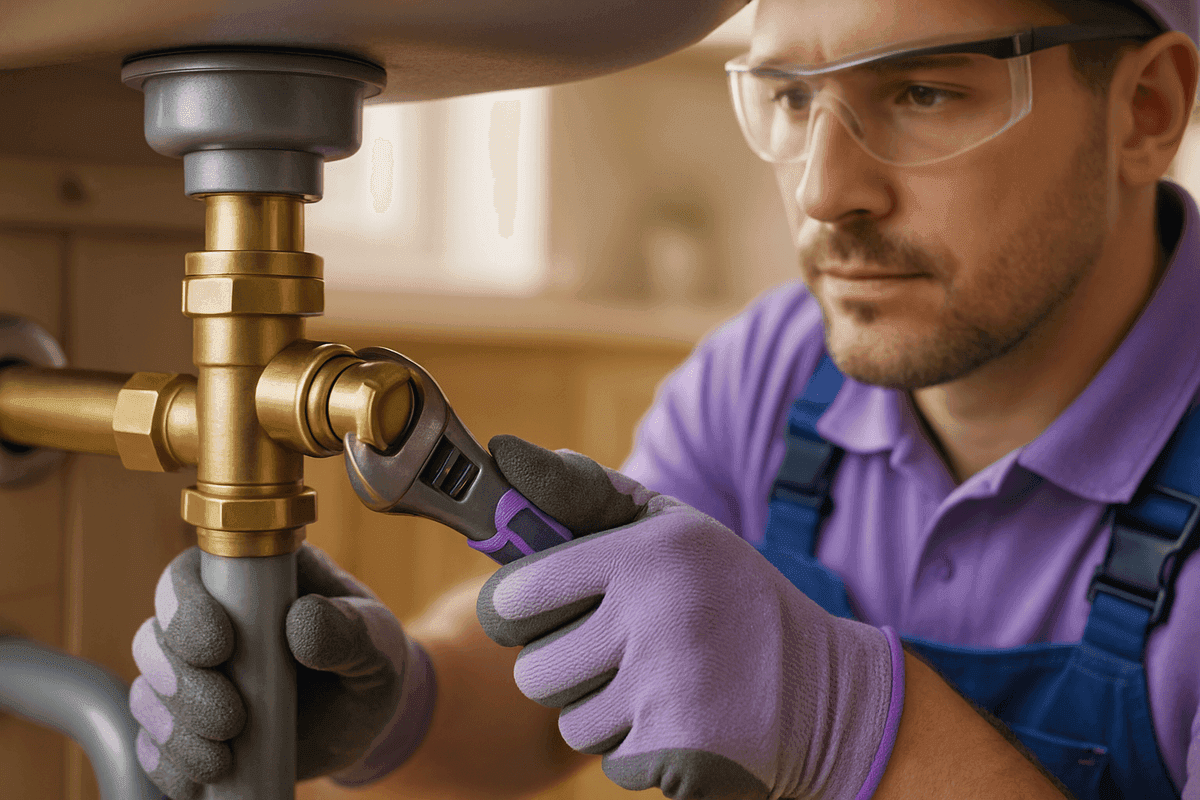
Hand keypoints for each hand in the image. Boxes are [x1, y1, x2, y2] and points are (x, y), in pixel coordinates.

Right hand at [130, 544, 435, 799]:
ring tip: (223, 756)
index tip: (220, 645)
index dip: (187, 606)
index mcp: (249, 579)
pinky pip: (152, 746)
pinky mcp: (186, 727)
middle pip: (156, 638)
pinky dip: (169, 765)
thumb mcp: (376, 640)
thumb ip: (349, 628)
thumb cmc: (369, 660)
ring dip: (174, 729)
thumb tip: (302, 619)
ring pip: (148, 693)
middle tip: (229, 717)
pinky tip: (203, 778)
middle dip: (180, 681)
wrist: (364, 720)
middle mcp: (208, 621)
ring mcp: (192, 676)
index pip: (190, 575)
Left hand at [477, 438, 904, 799]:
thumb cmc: (728, 596)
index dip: (515, 611)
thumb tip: (508, 458)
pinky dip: (640, 751)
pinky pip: (613, 762)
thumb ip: (591, 495)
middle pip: (534, 672)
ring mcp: (669, 688)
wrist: (825, 691)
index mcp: (646, 552)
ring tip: (662, 686)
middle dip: (566, 672)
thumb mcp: (675, 528)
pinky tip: (685, 721)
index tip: (535, 614)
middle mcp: (655, 614)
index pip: (516, 595)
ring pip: (571, 723)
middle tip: (619, 655)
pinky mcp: (681, 750)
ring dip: (605, 714)